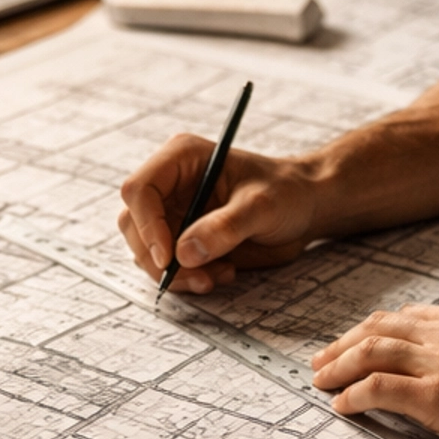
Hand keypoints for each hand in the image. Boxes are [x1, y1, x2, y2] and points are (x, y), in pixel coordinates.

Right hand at [118, 134, 322, 292]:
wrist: (303, 209)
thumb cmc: (286, 192)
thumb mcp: (262, 206)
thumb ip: (225, 227)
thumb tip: (184, 253)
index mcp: (181, 159)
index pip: (139, 190)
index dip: (148, 226)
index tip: (169, 258)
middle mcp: (170, 185)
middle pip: (134, 225)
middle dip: (159, 259)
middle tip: (198, 277)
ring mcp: (173, 214)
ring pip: (145, 251)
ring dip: (176, 274)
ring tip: (219, 274)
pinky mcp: (181, 240)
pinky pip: (166, 267)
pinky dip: (188, 279)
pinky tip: (222, 273)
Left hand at [311, 303, 438, 438]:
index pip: (408, 318)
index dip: (374, 331)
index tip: (358, 342)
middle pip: (380, 329)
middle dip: (344, 344)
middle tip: (323, 360)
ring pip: (371, 352)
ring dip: (338, 366)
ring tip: (321, 380)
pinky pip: (379, 389)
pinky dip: (353, 394)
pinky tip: (342, 406)